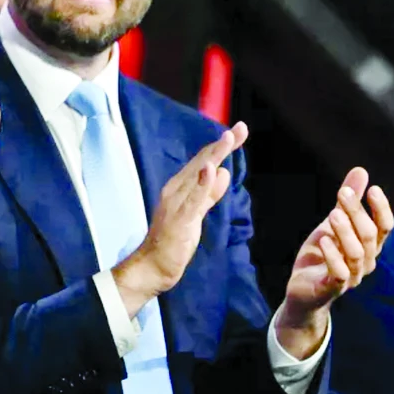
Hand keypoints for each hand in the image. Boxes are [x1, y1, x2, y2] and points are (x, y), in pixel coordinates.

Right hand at [113, 122, 248, 317]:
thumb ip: (209, 193)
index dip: (221, 146)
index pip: (203, 162)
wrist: (153, 266)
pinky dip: (202, 183)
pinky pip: (194, 199)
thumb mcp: (196, 214)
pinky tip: (211, 169)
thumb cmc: (173, 241)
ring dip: (213, 156)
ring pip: (198, 175)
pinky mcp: (180, 219)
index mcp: (180, 187)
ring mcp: (176, 203)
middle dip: (222, 145)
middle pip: (202, 162)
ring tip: (228, 138)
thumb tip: (223, 172)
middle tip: (240, 128)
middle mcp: (176, 189)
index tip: (238, 131)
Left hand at [276, 167, 393, 357]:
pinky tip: (324, 239)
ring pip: (357, 253)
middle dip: (357, 212)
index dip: (381, 209)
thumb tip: (361, 170)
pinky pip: (339, 273)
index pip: (384, 227)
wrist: (303, 288)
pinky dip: (333, 256)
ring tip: (332, 213)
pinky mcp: (332, 287)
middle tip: (342, 192)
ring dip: (346, 231)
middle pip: (369, 235)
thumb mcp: (333, 223)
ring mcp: (351, 276)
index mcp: (368, 246)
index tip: (372, 189)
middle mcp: (365, 262)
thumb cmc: (323, 253)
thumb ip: (347, 201)